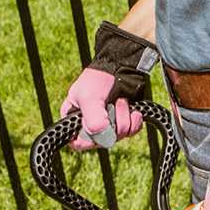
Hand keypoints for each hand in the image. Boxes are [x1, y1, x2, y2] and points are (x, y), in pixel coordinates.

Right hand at [60, 21, 158, 149]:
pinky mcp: (123, 122)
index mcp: (74, 120)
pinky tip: (133, 110)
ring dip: (124, 117)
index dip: (90, 139)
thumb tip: (103, 137)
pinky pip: (132, 132)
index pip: (79, 143)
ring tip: (121, 101)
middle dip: (112, 123)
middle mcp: (91, 125)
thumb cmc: (99, 79)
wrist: (122, 66)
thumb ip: (93, 119)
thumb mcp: (90, 97)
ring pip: (119, 137)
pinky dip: (135, 121)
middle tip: (112, 104)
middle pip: (103, 141)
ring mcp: (108, 125)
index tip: (99, 126)